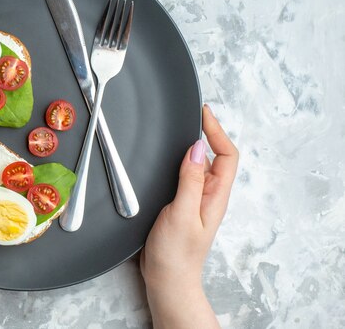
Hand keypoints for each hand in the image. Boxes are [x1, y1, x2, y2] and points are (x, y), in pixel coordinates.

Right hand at [140, 105, 238, 328]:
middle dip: (203, 133)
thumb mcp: (182, 213)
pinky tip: (164, 159)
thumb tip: (195, 148)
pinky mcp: (179, 203)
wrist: (167, 278)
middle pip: (213, 155)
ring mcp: (194, 199)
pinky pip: (183, 176)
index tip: (203, 113)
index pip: (226, 155)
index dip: (217, 131)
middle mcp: (208, 194)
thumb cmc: (176, 254)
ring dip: (187, 147)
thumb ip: (189, 180)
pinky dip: (176, 162)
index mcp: (215, 195)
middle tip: (188, 115)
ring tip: (175, 131)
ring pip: (196, 165)